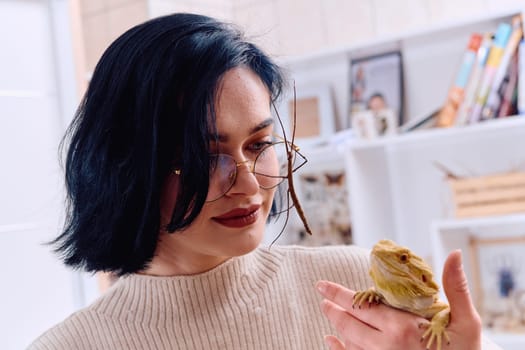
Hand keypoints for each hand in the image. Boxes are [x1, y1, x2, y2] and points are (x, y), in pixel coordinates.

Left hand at [316, 249, 481, 349]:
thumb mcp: (466, 320)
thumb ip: (456, 288)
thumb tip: (454, 254)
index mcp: (401, 327)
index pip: (361, 305)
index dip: (338, 294)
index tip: (322, 285)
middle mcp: (386, 346)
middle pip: (349, 323)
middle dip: (333, 308)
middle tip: (322, 297)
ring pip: (349, 342)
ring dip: (336, 326)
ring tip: (328, 312)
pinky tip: (330, 342)